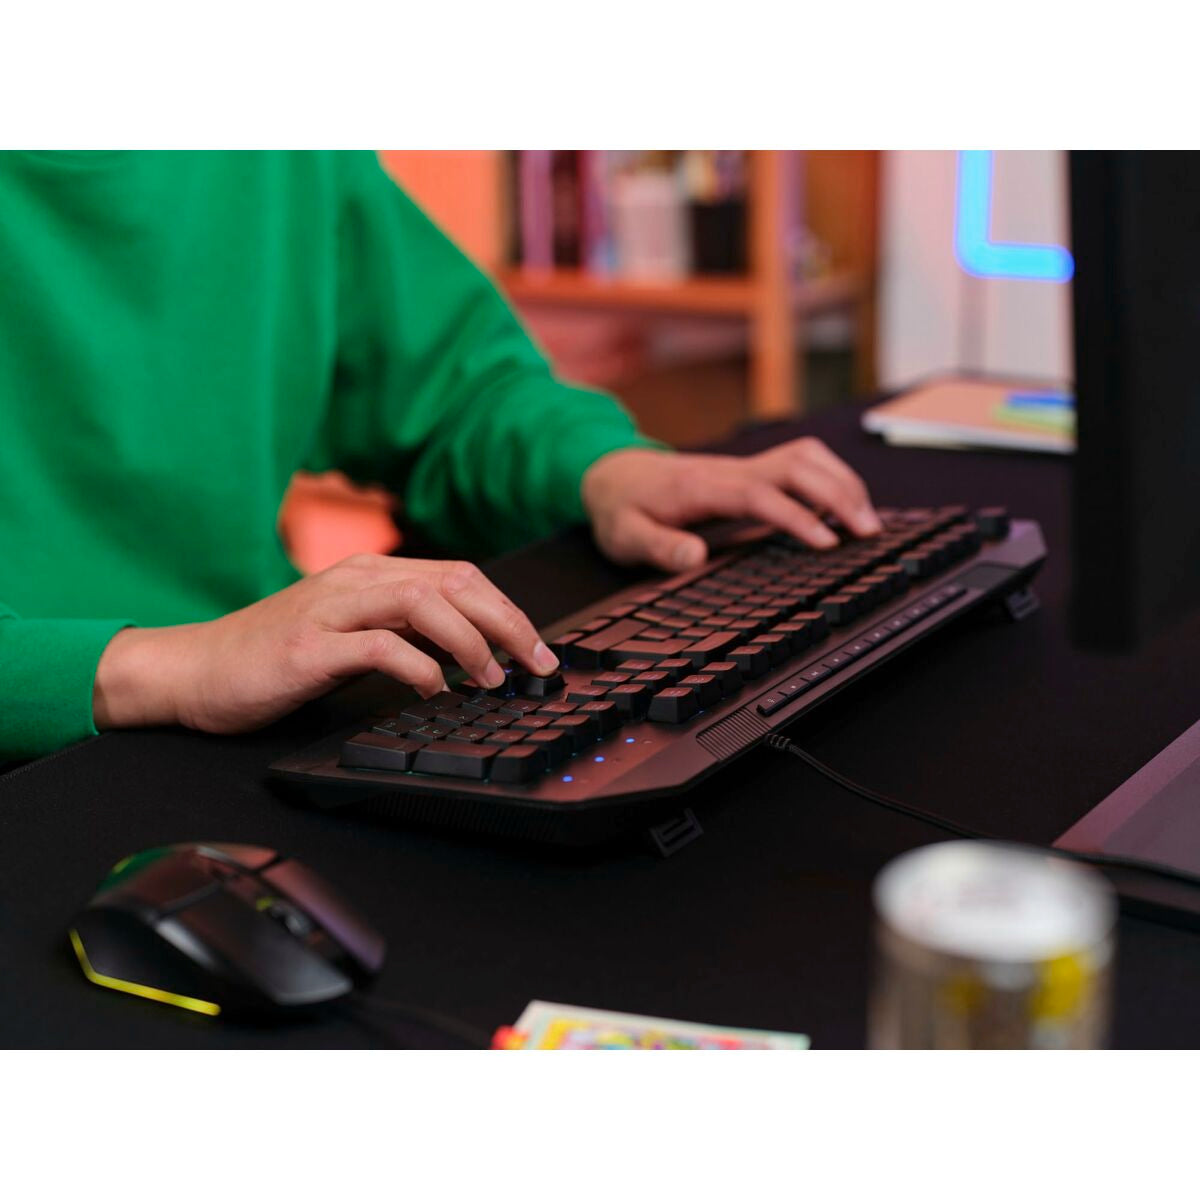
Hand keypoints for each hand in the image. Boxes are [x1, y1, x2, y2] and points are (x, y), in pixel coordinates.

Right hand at [93, 555, 558, 734]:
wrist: (194, 670)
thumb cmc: (275, 658)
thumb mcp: (351, 634)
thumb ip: (403, 633)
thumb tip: (470, 654)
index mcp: (369, 573)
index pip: (459, 576)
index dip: (506, 609)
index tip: (537, 648)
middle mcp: (355, 580)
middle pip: (453, 583)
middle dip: (506, 623)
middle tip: (536, 663)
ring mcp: (330, 609)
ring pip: (422, 603)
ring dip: (470, 641)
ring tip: (492, 678)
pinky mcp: (308, 646)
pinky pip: (378, 645)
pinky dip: (418, 666)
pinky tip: (435, 689)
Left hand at [581, 438, 881, 571]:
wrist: (613, 475)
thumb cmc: (623, 510)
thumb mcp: (626, 537)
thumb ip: (659, 547)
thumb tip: (696, 555)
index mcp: (702, 487)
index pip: (761, 494)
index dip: (797, 515)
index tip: (827, 542)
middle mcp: (730, 470)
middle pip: (796, 464)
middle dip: (837, 492)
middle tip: (868, 532)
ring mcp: (743, 466)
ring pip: (805, 457)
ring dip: (841, 482)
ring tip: (868, 521)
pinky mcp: (752, 470)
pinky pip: (800, 463)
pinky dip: (831, 478)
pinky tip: (846, 507)